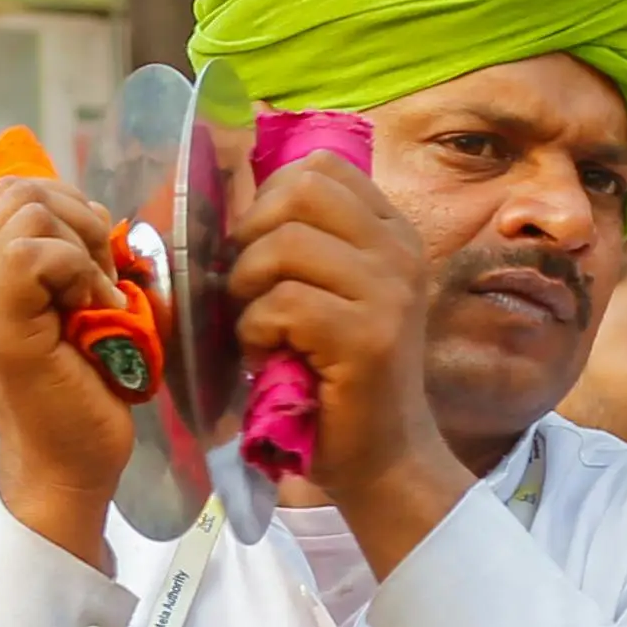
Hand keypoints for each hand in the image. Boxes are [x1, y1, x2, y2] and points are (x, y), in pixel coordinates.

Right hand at [0, 171, 145, 565]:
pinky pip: (36, 251)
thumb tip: (83, 205)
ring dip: (83, 246)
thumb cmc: (81, 392)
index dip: (68, 207)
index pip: (12, 190)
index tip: (96, 262)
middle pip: (19, 189)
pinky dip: (80, 270)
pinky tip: (95, 311)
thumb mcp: (71, 304)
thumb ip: (61, 257)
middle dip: (78, 218)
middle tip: (101, 279)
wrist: (67, 467)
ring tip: (98, 297)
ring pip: (28, 210)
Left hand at [224, 152, 472, 574]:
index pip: (318, 167)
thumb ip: (300, 245)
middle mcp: (398, 250)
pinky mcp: (368, 336)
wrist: (381, 458)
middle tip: (250, 293)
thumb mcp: (327, 295)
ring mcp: (390, 291)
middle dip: (251, 238)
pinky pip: (282, 304)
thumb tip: (228, 205)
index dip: (267, 200)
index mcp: (389, 232)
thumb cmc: (336, 379)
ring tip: (260, 332)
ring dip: (248, 293)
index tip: (257, 251)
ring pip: (283, 247)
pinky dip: (256, 333)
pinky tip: (269, 359)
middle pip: (298, 191)